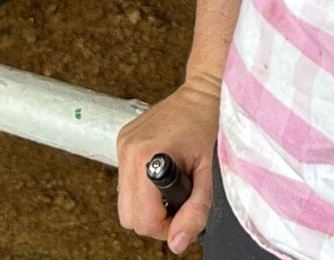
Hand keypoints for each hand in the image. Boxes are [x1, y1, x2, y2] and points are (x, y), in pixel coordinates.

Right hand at [116, 78, 221, 254]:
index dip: (166, 226)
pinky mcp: (122, 141)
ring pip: (124, 202)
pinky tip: (163, 172)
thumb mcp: (209, 172)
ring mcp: (122, 145)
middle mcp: (128, 151)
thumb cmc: (211, 123)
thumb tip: (178, 242)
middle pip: (128, 217)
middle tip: (179, 201)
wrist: (205, 91)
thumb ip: (196, 210)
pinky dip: (143, 186)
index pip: (142, 220)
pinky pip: (126, 181)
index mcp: (146, 156)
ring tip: (172, 185)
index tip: (183, 213)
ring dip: (148, 203)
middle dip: (155, 218)